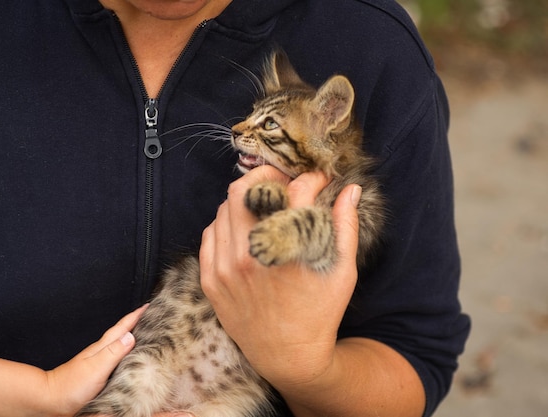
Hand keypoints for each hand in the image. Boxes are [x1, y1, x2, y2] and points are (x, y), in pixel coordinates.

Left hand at [43, 304, 148, 415]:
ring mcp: (99, 363)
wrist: (51, 400)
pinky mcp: (98, 374)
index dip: (135, 316)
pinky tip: (128, 359)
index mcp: (103, 348)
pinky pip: (117, 359)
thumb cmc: (71, 386)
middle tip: (150, 316)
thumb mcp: (96, 367)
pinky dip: (126, 354)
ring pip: (119, 345)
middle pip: (122, 333)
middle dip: (136, 323)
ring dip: (132, 338)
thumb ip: (113, 352)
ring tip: (144, 334)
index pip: (122, 328)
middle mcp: (101, 352)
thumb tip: (131, 336)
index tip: (148, 306)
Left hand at [199, 165, 361, 390]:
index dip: (309, 177)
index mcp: (287, 249)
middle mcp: (250, 254)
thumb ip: (345, 226)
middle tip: (281, 182)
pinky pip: (209, 234)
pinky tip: (244, 231)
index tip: (316, 180)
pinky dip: (226, 224)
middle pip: (244, 189)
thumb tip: (350, 190)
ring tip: (264, 207)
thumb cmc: (320, 313)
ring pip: (224, 209)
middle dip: (266, 177)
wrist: (288, 357)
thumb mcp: (343, 271)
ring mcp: (224, 267)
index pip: (294, 189)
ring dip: (245, 200)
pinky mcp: (210, 280)